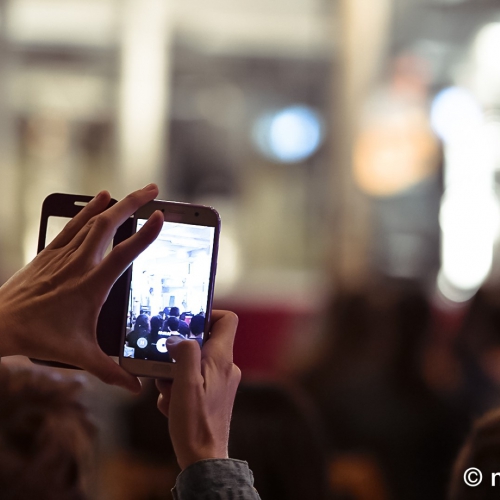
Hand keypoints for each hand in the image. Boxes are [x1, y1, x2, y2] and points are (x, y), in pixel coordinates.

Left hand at [0, 184, 162, 392]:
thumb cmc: (41, 337)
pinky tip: (99, 199)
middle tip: (153, 190)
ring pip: (93, 220)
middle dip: (134, 203)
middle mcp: (79, 264)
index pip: (124, 254)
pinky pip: (74, 225)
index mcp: (91, 286)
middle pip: (109, 225)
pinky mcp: (51, 252)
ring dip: (116, 203)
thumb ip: (110, 371)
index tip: (161, 217)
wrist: (0, 323)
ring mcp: (63, 255)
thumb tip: (134, 387)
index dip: (145, 235)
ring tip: (133, 192)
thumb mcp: (80, 355)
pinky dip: (89, 209)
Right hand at [156, 310, 240, 469]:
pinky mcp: (214, 395)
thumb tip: (178, 338)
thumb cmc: (195, 423)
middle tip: (165, 368)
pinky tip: (172, 404)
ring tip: (168, 392)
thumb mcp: (185, 383)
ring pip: (194, 363)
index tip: (186, 322)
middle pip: (203, 342)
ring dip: (176, 375)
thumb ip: (185, 354)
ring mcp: (221, 382)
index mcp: (221, 358)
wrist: (204, 458)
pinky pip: (194, 381)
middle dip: (179, 353)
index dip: (207, 314)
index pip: (227, 320)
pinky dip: (180, 388)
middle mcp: (225, 367)